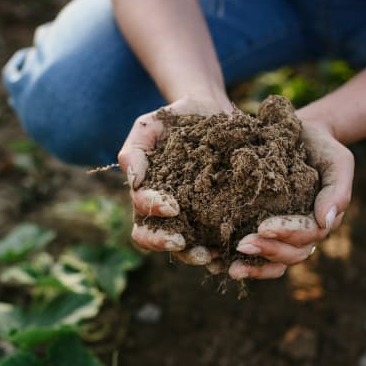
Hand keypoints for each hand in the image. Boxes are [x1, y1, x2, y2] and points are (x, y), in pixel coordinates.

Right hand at [117, 96, 231, 267]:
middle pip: (153, 239)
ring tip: (211, 254)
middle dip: (165, 243)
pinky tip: (232, 250)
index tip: (171, 206)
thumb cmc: (174, 119)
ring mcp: (191, 216)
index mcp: (146, 193)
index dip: (152, 212)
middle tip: (182, 242)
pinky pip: (215, 240)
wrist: (211, 111)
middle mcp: (166, 211)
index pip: (141, 212)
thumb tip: (134, 181)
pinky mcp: (217, 215)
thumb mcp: (149, 126)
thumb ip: (135, 151)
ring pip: (184, 247)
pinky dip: (222, 251)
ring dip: (193, 254)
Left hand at [226, 117, 353, 280]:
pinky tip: (216, 264)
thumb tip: (326, 222)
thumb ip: (337, 190)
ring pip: (274, 262)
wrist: (300, 135)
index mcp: (321, 220)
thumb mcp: (337, 161)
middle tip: (241, 245)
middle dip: (267, 251)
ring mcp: (283, 235)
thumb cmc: (321, 147)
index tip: (263, 227)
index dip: (287, 234)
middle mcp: (303, 234)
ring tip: (231, 268)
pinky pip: (255, 255)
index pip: (307, 235)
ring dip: (254, 267)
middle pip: (290, 254)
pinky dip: (240, 262)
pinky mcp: (261, 229)